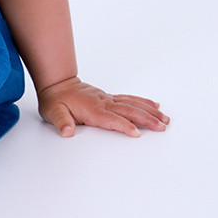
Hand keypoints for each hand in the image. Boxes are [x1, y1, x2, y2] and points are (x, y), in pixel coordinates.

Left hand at [38, 76, 168, 137]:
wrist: (57, 85)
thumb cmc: (56, 101)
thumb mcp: (53, 112)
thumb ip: (61, 121)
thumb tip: (67, 130)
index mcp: (91, 109)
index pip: (111, 119)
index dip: (124, 126)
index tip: (137, 133)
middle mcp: (103, 103)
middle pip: (128, 111)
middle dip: (146, 119)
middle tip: (162, 126)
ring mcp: (107, 99)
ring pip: (132, 104)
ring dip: (149, 111)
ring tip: (165, 119)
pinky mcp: (109, 98)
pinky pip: (129, 99)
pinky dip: (143, 101)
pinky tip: (154, 105)